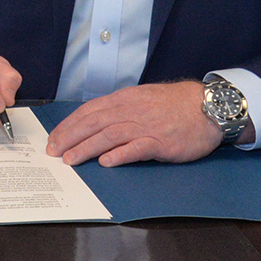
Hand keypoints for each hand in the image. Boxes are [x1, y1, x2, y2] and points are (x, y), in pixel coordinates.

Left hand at [46, 81, 222, 166]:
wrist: (207, 106)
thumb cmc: (174, 104)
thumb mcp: (142, 98)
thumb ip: (119, 109)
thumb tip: (95, 122)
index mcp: (124, 99)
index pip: (89, 111)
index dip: (69, 125)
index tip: (54, 138)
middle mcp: (131, 111)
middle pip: (93, 123)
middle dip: (70, 138)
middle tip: (53, 152)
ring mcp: (146, 126)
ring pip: (109, 135)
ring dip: (87, 148)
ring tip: (70, 160)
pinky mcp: (161, 141)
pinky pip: (137, 147)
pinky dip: (120, 154)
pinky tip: (106, 162)